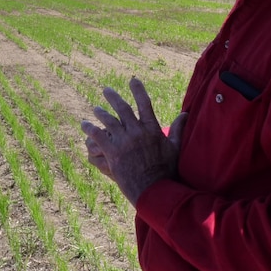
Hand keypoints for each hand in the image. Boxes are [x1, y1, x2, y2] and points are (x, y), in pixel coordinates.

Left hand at [81, 76, 187, 205]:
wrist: (153, 190)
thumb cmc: (167, 171)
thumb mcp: (175, 148)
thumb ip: (178, 129)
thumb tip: (186, 113)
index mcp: (152, 129)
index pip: (145, 103)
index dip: (138, 90)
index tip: (133, 80)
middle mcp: (136, 132)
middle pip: (123, 108)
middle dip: (113, 97)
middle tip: (106, 90)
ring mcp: (123, 141)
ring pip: (108, 120)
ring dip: (100, 112)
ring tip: (95, 109)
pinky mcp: (112, 152)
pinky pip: (97, 135)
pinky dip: (90, 129)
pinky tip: (84, 124)